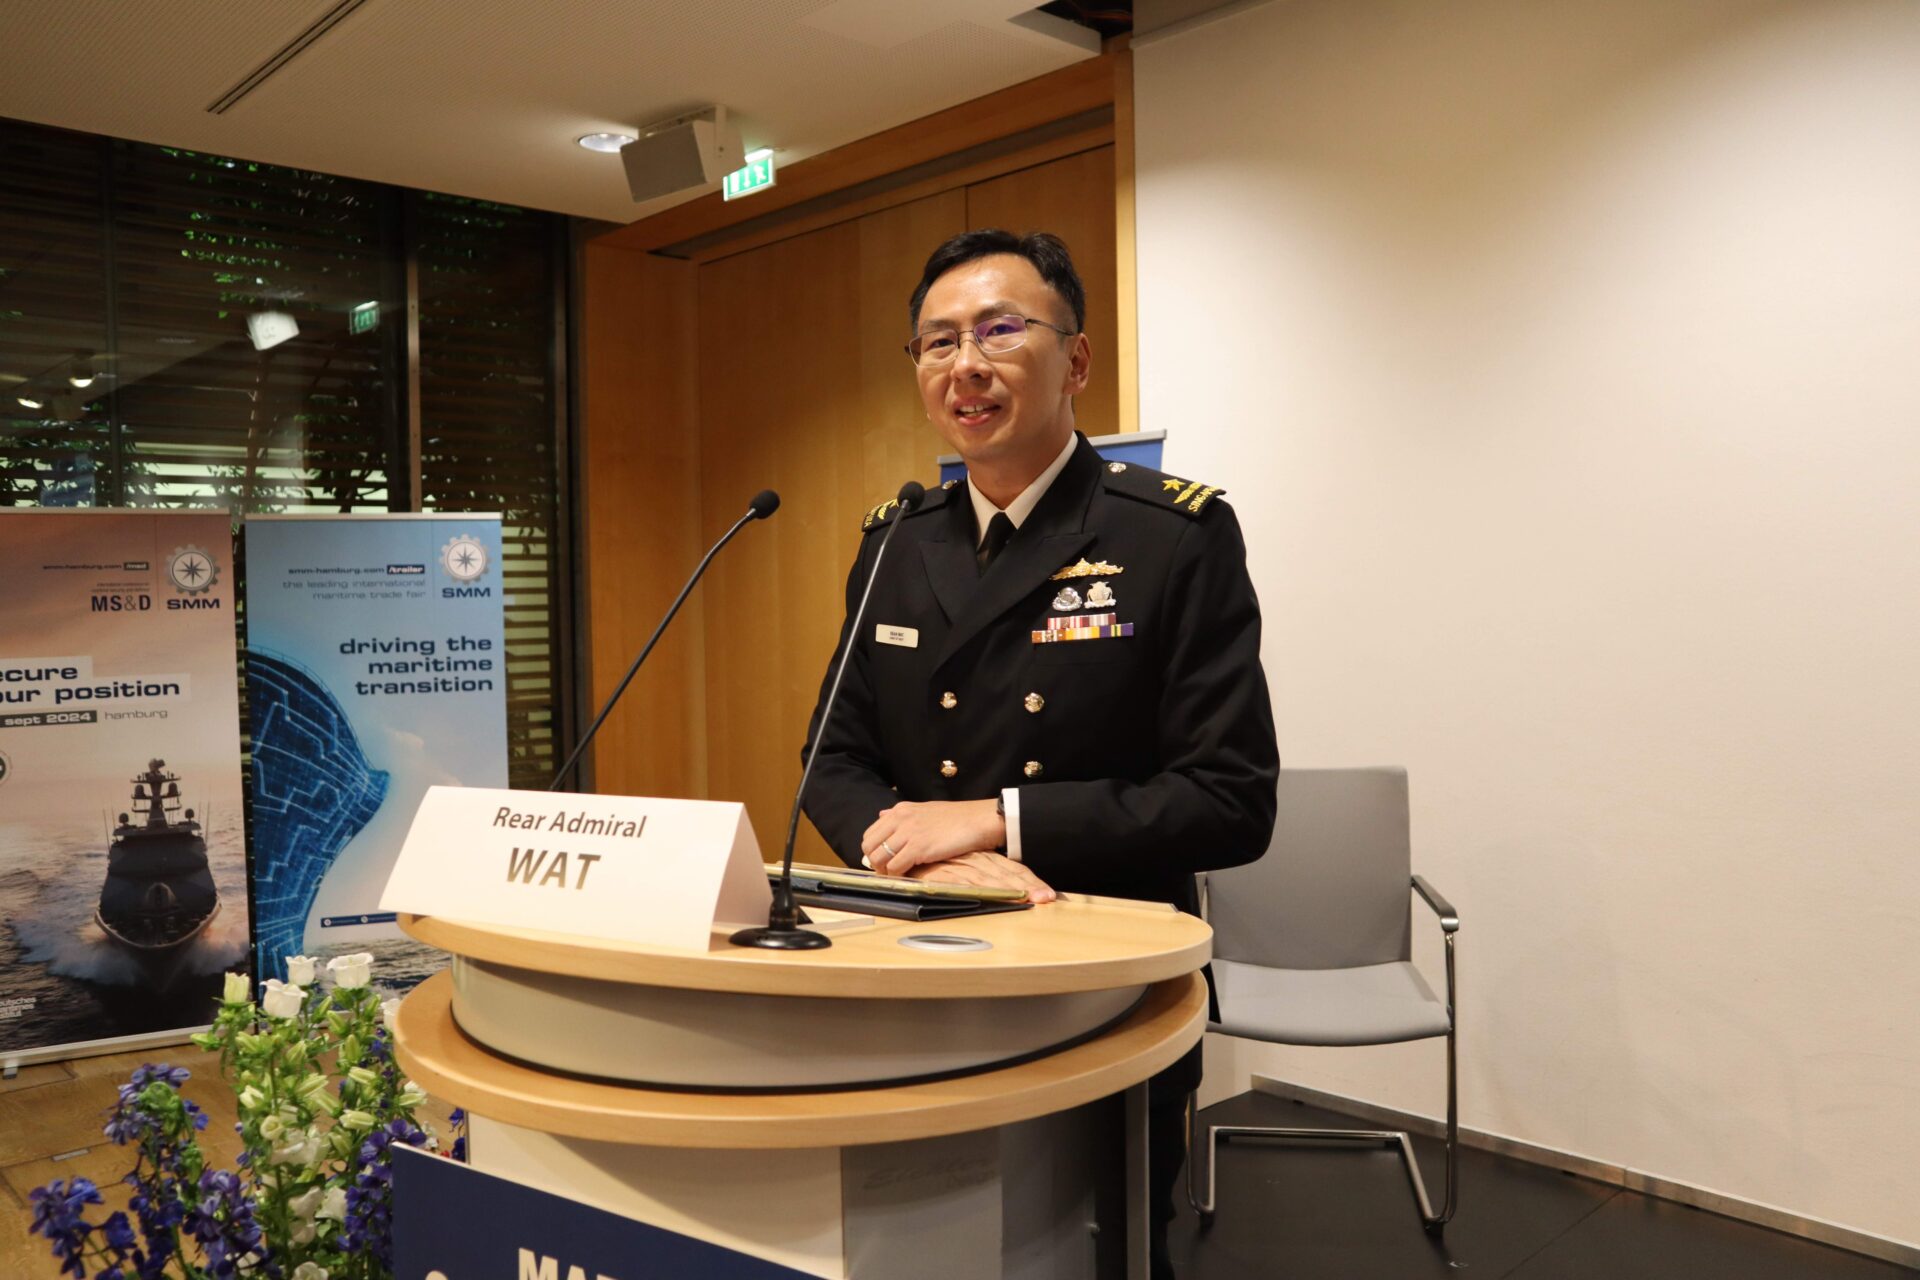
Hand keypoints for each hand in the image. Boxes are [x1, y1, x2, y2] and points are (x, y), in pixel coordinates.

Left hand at [863, 799, 1004, 875]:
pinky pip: (896, 867)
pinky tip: (907, 876)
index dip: (872, 851)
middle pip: (869, 847)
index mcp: (900, 810)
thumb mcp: (924, 809)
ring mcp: (908, 833)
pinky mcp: (919, 848)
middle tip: (887, 871)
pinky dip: (898, 875)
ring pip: (879, 858)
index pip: (870, 833)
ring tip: (897, 875)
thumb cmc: (956, 818)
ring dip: (885, 871)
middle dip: (875, 862)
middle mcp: (900, 819)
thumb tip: (882, 815)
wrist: (977, 820)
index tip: (882, 861)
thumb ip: (902, 814)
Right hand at [906, 851, 1054, 902]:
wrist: (910, 843)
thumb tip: (997, 885)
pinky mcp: (948, 877)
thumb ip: (975, 874)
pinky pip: (970, 887)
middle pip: (1009, 876)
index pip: (1013, 870)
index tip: (1049, 894)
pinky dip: (986, 893)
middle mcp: (977, 863)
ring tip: (1036, 900)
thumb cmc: (934, 857)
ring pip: (994, 882)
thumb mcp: (959, 864)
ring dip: (1015, 891)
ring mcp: (964, 870)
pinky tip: (1000, 897)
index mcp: (983, 860)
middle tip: (1049, 898)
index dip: (1031, 881)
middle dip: (1030, 887)